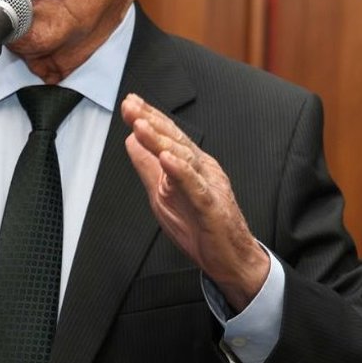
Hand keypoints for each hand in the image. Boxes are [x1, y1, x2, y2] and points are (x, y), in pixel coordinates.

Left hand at [121, 93, 268, 311]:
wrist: (231, 259)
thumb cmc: (200, 228)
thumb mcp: (163, 195)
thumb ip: (148, 168)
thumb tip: (130, 142)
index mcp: (191, 165)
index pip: (168, 136)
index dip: (149, 117)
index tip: (129, 102)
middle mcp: (201, 169)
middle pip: (174, 140)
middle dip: (151, 120)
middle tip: (130, 106)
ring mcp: (208, 185)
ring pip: (183, 157)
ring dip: (161, 140)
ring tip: (141, 125)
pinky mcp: (211, 206)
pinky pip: (195, 186)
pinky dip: (181, 171)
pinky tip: (166, 159)